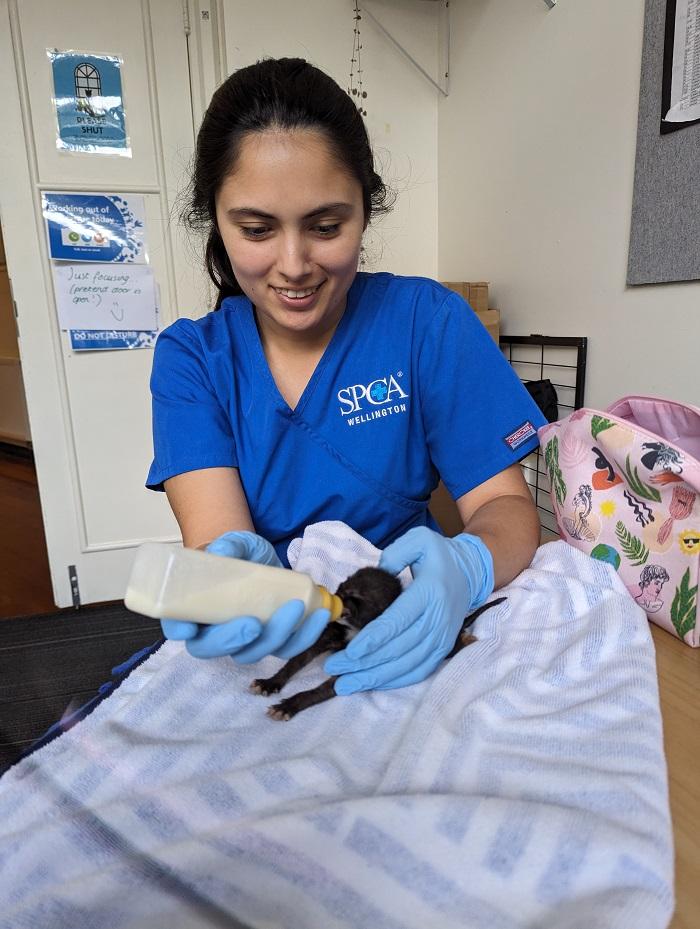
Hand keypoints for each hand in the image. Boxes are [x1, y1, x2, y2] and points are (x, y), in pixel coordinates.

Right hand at [160, 530, 329, 660]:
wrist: (261, 560)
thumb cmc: (237, 554)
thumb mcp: (233, 544)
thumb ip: (228, 546)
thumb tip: (223, 550)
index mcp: (192, 608)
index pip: (176, 626)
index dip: (179, 630)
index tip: (189, 629)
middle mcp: (213, 631)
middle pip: (214, 649)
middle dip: (234, 641)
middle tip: (254, 624)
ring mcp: (243, 640)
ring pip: (253, 652)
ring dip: (276, 636)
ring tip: (296, 608)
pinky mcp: (272, 640)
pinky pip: (286, 648)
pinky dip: (304, 635)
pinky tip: (317, 616)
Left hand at [324, 527, 493, 692]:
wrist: (470, 572)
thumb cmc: (438, 556)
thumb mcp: (419, 540)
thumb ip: (396, 553)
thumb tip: (380, 570)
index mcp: (429, 592)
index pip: (398, 620)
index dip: (374, 639)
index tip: (350, 652)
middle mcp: (437, 618)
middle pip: (399, 648)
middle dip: (365, 662)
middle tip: (335, 668)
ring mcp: (442, 637)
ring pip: (407, 664)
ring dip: (376, 677)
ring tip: (346, 683)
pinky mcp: (442, 648)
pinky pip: (419, 670)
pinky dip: (395, 680)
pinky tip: (372, 683)